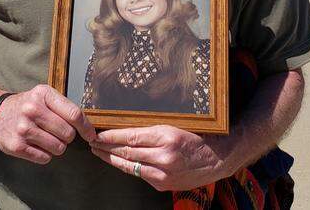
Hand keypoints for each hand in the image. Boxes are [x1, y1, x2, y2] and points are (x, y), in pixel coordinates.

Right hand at [0, 85, 95, 163]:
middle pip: (68, 134)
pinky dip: (44, 154)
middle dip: (67, 137)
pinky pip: (45, 158)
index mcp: (43, 94)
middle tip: (57, 132)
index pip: (74, 114)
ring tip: (46, 138)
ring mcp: (23, 129)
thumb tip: (89, 127)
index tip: (90, 135)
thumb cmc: (27, 106)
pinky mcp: (16, 146)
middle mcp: (32, 110)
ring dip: (56, 146)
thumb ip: (64, 107)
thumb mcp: (44, 96)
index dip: (86, 128)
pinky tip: (36, 145)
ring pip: (58, 148)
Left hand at [89, 125, 232, 190]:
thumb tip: (126, 127)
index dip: (111, 136)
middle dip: (106, 147)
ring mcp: (163, 173)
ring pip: (129, 165)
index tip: (98, 133)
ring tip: (98, 152)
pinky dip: (127, 167)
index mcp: (167, 137)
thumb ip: (153, 128)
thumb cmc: (199, 138)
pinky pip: (139, 174)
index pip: (130, 137)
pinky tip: (118, 161)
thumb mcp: (176, 125)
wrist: (218, 159)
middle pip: (126, 152)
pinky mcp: (163, 184)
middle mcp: (163, 157)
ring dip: (111, 158)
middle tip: (92, 142)